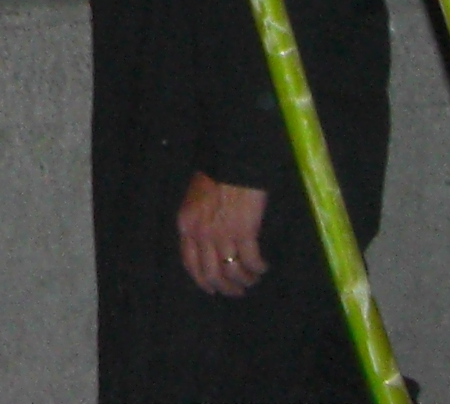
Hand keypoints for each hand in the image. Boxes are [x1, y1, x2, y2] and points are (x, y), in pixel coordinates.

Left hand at [175, 175, 269, 297]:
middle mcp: (201, 235)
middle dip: (226, 287)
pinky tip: (263, 267)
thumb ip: (197, 223)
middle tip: (238, 291)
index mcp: (186, 226)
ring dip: (244, 280)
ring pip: (232, 272)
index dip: (202, 281)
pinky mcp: (244, 233)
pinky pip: (251, 261)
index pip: (191, 264)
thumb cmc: (216, 175)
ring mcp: (222, 235)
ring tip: (252, 279)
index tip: (212, 289)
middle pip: (212, 274)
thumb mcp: (195, 199)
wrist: (232, 159)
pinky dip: (257, 268)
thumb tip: (207, 244)